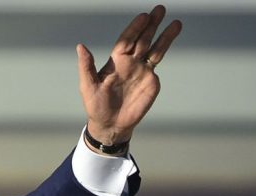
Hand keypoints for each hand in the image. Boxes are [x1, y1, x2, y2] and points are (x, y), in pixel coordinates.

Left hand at [76, 5, 181, 147]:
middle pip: (142, 39)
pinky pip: (157, 61)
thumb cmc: (96, 105)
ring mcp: (142, 70)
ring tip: (175, 22)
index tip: (143, 17)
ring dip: (164, 35)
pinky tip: (171, 37)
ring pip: (154, 48)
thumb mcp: (88, 86)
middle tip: (160, 9)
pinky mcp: (151, 80)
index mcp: (115, 61)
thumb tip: (80, 46)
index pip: (126, 40)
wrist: (111, 124)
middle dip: (151, 25)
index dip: (134, 29)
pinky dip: (165, 48)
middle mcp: (130, 62)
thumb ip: (86, 66)